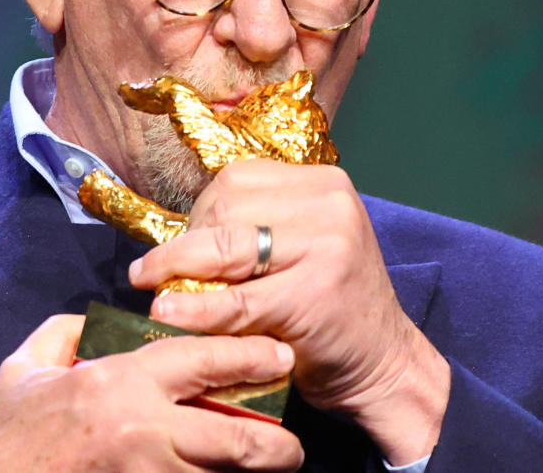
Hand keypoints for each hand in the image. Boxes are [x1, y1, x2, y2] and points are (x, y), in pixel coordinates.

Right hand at [0, 315, 302, 471]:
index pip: (204, 361)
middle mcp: (145, 432)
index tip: (280, 357)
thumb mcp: (24, 370)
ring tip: (273, 468)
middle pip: (234, 440)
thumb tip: (99, 325)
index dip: (250, 356)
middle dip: (277, 446)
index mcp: (120, 384)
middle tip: (293, 447)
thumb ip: (65, 334)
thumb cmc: (9, 439)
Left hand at [129, 159, 449, 464]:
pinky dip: (196, 308)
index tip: (186, 246)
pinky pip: (237, 300)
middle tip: (172, 276)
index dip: (199, 213)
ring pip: (226, 246)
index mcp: (326, 184)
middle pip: (226, 206)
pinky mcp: (314, 295)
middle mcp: (331, 204)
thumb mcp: (306, 247)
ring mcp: (328, 246)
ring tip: (158, 291)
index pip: (237, 179)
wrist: (385, 363)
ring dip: (180, 270)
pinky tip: (169, 312)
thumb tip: (175, 235)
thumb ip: (258, 226)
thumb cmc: (332, 307)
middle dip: (189, 243)